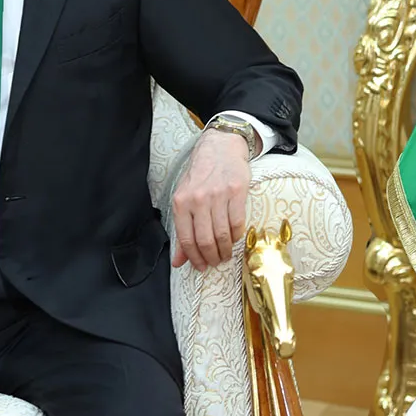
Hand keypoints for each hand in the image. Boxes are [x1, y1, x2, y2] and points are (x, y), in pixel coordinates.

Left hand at [171, 129, 250, 270]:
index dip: (194, 258)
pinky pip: (237, 223)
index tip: (201, 267)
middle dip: (211, 257)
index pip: (186, 239)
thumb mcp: (185, 198)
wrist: (220, 148)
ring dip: (225, 250)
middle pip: (205, 240)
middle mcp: (198, 199)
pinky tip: (234, 238)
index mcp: (181, 202)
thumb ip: (182, 230)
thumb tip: (178, 261)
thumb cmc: (201, 175)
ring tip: (226, 254)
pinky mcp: (236, 191)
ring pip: (222, 234)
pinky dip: (236, 236)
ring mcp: (217, 194)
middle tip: (215, 262)